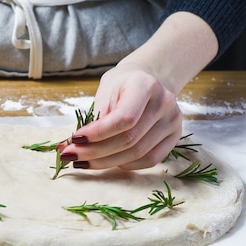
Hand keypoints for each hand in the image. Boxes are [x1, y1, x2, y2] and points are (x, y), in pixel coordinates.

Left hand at [60, 62, 182, 169]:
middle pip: (128, 140)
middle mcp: (164, 103)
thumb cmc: (122, 85)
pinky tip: (107, 161)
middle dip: (94, 152)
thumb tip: (71, 144)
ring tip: (82, 162)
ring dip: (105, 162)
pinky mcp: (175, 136)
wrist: (149, 80)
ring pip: (137, 154)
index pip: (124, 118)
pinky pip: (149, 160)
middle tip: (70, 156)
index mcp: (145, 85)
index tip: (74, 140)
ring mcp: (173, 121)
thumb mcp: (105, 90)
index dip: (97, 133)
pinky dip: (125, 165)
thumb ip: (94, 116)